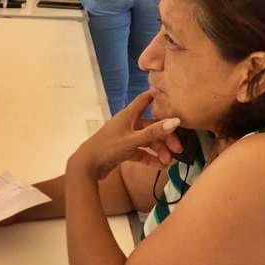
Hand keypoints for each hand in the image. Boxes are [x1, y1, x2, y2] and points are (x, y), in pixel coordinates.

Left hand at [68, 91, 182, 180]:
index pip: (144, 100)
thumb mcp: (132, 140)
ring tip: (168, 162)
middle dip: (165, 136)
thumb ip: (153, 132)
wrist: (86, 167)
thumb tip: (176, 121)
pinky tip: (160, 166)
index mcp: (128, 116)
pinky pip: (141, 152)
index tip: (173, 97)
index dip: (157, 96)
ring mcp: (125, 138)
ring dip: (159, 150)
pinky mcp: (123, 151)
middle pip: (151, 125)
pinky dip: (150, 158)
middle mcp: (128, 125)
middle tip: (178, 149)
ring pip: (148, 141)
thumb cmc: (107, 148)